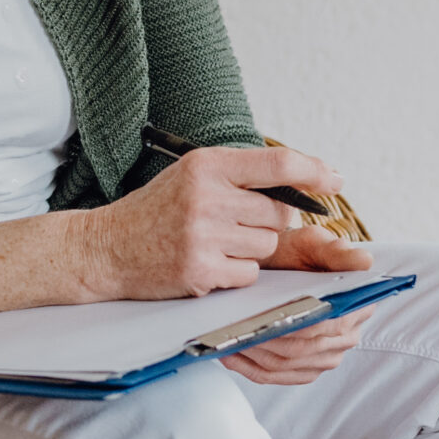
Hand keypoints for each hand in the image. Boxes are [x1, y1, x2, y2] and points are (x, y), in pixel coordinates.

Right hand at [77, 144, 344, 299]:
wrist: (105, 248)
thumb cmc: (154, 212)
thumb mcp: (191, 176)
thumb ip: (241, 176)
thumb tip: (306, 186)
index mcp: (206, 165)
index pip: (278, 164)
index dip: (315, 172)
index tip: (334, 181)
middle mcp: (206, 196)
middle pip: (279, 212)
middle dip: (267, 222)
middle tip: (233, 225)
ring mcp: (203, 235)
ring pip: (267, 245)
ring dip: (250, 249)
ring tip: (212, 244)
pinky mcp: (201, 269)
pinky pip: (249, 273)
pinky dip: (235, 273)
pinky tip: (206, 263)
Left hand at [217, 220, 374, 382]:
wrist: (277, 265)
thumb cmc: (295, 253)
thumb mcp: (314, 242)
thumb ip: (337, 250)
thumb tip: (362, 260)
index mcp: (357, 306)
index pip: (330, 324)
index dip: (299, 325)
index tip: (269, 319)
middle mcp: (346, 335)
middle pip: (304, 348)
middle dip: (268, 340)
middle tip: (239, 329)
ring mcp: (325, 355)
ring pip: (287, 365)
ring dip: (255, 355)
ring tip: (229, 340)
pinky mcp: (304, 368)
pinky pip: (277, 376)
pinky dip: (251, 369)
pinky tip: (231, 355)